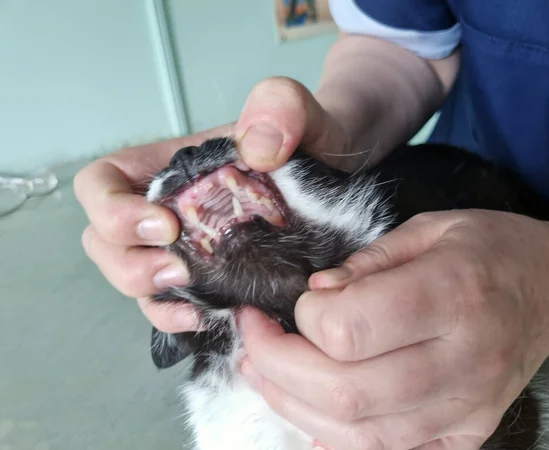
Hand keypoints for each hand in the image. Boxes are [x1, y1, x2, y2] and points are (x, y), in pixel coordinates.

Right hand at [74, 76, 348, 332]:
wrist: (342, 175)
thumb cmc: (314, 141)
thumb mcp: (303, 114)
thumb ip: (283, 107)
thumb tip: (256, 147)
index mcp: (171, 166)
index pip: (102, 182)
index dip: (112, 209)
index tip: (165, 223)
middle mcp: (167, 208)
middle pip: (105, 240)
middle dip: (129, 263)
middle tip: (178, 270)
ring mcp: (186, 247)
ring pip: (132, 278)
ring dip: (150, 298)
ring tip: (193, 303)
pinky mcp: (211, 278)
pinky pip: (170, 304)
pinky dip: (176, 317)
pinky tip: (205, 318)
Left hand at [237, 210, 548, 449]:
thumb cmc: (492, 250)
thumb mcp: (431, 229)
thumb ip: (368, 261)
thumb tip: (316, 294)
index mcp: (453, 294)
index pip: (349, 328)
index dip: (304, 318)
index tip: (295, 302)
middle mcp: (463, 360)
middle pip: (345, 391)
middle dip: (278, 367)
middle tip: (253, 340)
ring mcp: (467, 407)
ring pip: (360, 432)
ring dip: (294, 406)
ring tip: (264, 373)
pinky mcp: (466, 432)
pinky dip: (337, 439)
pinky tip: (310, 413)